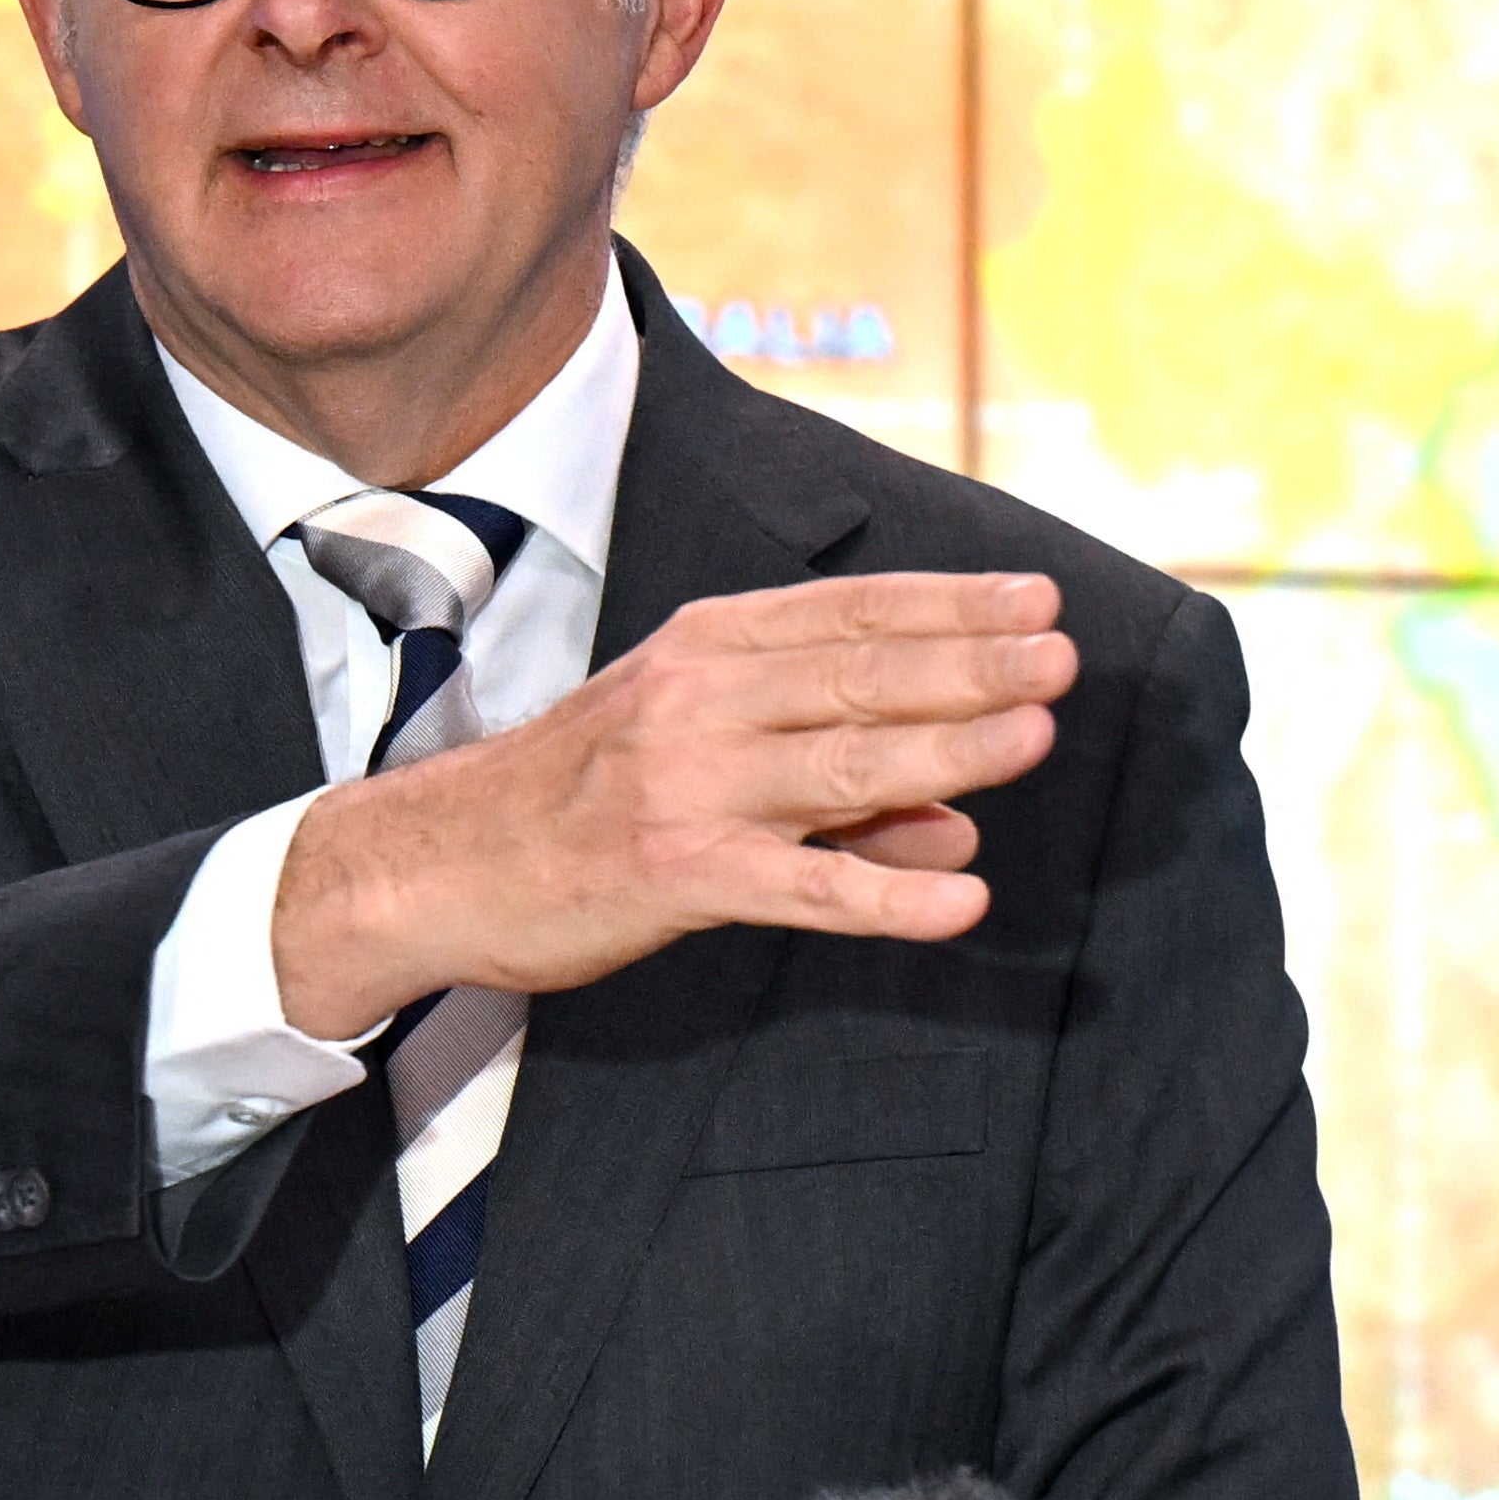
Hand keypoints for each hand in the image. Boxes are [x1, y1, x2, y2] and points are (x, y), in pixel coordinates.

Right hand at [271, 572, 1072, 1034]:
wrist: (436, 862)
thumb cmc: (581, 797)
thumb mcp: (694, 749)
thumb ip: (830, 782)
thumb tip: (960, 822)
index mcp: (709, 646)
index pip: (852, 612)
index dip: (951, 604)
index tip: (1036, 600)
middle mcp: (701, 696)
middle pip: (862, 674)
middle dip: (973, 662)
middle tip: (1062, 657)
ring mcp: (688, 783)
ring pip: (845, 763)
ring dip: (951, 749)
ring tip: (1037, 735)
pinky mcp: (674, 872)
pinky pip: (800, 886)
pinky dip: (886, 894)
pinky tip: (961, 899)